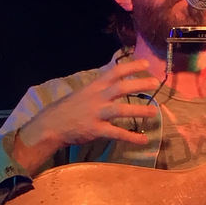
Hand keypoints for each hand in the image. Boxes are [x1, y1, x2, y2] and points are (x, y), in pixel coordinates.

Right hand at [20, 59, 159, 150]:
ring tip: (154, 112)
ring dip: (139, 110)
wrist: (50, 125)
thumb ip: (100, 88)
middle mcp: (97, 97)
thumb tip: (117, 81)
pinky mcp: (95, 130)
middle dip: (138, 84)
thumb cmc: (68, 108)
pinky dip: (131, 137)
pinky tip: (144, 140)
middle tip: (155, 83)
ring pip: (121, 110)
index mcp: (95, 87)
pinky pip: (116, 133)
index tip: (147, 64)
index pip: (115, 72)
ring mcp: (96, 114)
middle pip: (121, 88)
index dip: (131, 67)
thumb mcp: (83, 92)